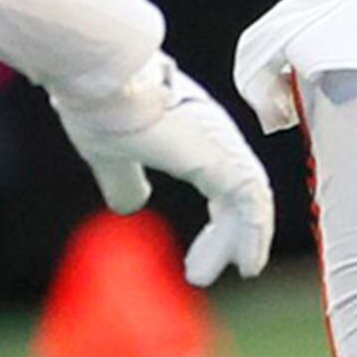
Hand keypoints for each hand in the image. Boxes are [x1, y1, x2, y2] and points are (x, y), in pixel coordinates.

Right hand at [48, 55, 274, 287]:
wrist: (102, 80)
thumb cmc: (102, 109)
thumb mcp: (109, 156)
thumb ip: (124, 180)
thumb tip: (130, 204)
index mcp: (192, 135)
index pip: (220, 184)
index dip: (218, 224)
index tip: (199, 259)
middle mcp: (215, 137)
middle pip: (237, 196)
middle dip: (224, 238)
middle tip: (198, 272)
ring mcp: (223, 146)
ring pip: (249, 203)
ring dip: (238, 243)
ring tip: (208, 276)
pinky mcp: (224, 158)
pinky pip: (253, 204)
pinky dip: (254, 235)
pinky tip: (247, 263)